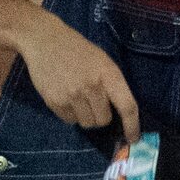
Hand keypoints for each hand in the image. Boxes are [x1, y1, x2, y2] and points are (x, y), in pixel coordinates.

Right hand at [17, 12, 139, 139]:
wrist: (45, 41)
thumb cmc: (79, 51)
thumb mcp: (103, 62)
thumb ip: (113, 85)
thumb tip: (121, 114)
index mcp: (109, 75)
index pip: (127, 107)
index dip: (132, 126)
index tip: (134, 139)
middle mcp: (92, 87)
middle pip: (103, 120)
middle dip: (102, 116)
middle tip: (94, 103)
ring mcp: (71, 95)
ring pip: (86, 123)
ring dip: (86, 116)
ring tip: (78, 98)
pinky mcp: (54, 101)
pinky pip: (69, 121)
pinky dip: (70, 114)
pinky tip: (66, 97)